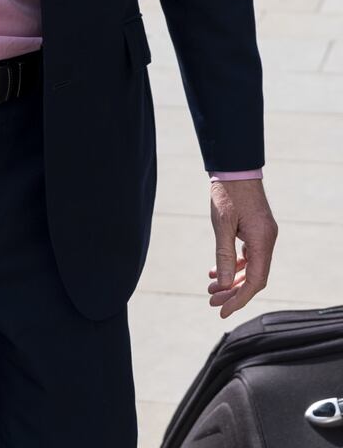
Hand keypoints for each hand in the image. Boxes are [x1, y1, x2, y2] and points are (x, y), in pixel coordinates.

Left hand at [208, 179, 277, 318]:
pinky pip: (248, 255)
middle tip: (211, 301)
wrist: (235, 168)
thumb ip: (223, 254)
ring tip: (210, 288)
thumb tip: (222, 283)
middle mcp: (267, 240)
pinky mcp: (257, 230)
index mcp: (262, 240)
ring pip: (251, 267)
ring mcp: (263, 235)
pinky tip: (216, 270)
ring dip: (231, 279)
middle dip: (233, 292)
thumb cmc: (227, 193)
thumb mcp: (222, 223)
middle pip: (254, 277)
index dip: (239, 298)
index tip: (222, 311)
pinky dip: (234, 265)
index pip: (255, 281)